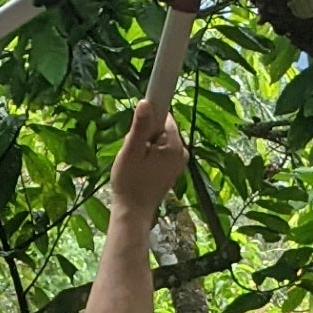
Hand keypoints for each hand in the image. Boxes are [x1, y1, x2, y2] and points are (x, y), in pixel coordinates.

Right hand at [107, 99, 187, 217]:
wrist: (133, 211)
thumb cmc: (129, 182)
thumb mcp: (131, 151)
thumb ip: (140, 127)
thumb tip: (145, 102)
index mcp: (174, 145)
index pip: (164, 116)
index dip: (148, 120)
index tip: (137, 131)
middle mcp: (182, 152)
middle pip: (162, 129)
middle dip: (146, 135)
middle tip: (133, 152)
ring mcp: (179, 162)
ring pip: (161, 141)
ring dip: (147, 146)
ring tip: (136, 162)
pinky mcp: (174, 170)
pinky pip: (162, 152)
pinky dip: (151, 155)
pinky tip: (141, 168)